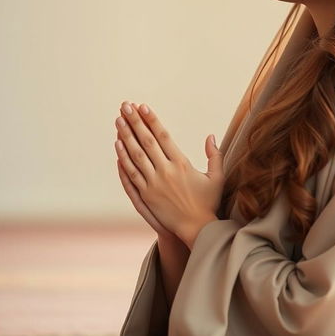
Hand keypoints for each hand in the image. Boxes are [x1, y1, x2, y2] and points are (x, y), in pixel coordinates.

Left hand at [114, 100, 224, 247]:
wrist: (196, 229)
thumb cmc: (208, 202)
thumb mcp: (217, 177)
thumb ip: (214, 155)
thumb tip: (211, 136)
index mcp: (182, 164)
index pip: (163, 136)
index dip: (152, 120)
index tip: (142, 107)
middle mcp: (165, 172)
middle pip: (146, 141)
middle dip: (134, 122)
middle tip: (125, 106)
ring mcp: (153, 184)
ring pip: (135, 156)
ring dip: (125, 136)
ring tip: (118, 120)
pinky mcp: (146, 196)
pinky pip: (131, 174)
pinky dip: (123, 159)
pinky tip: (117, 146)